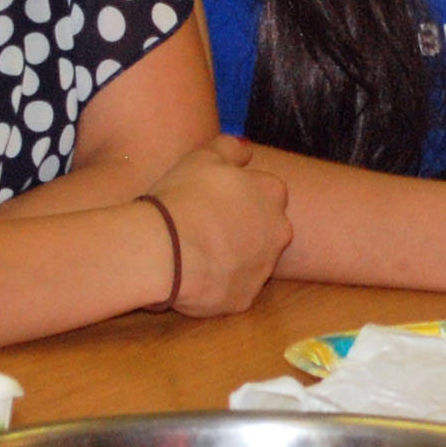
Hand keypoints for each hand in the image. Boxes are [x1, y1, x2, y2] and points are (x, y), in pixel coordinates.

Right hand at [152, 137, 290, 315]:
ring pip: (251, 260)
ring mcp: (264, 268)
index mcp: (272, 193)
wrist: (166, 250)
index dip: (239, 194)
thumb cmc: (183, 197)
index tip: (214, 199)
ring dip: (231, 256)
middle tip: (206, 226)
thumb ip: (230, 148)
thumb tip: (246, 150)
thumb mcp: (203, 156)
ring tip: (195, 252)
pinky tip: (193, 276)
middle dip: (243, 228)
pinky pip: (233, 288)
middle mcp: (279, 232)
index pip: (266, 190)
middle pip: (266, 228)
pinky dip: (218, 283)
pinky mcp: (245, 298)